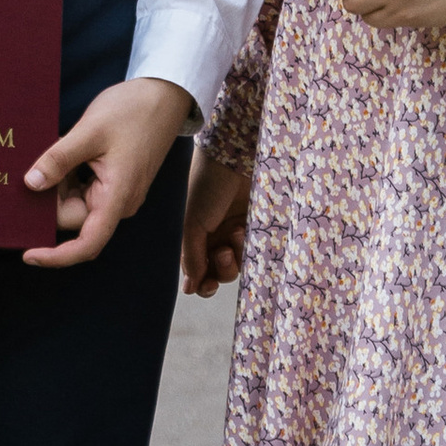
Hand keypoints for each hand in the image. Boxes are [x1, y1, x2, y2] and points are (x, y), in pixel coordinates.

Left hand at [20, 75, 192, 270]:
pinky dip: (68, 176)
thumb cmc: (132, 111)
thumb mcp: (90, 131)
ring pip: (77, 202)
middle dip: (51, 197)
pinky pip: (84, 189)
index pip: (86, 244)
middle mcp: (118, 204)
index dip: (56, 256)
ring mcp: (117, 193)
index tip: (28, 254)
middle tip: (36, 163)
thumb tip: (30, 184)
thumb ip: (59, 159)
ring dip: (60, 184)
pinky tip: (61, 153)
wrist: (162, 95)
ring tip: (53, 151)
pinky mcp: (113, 182)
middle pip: (74, 218)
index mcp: (117, 198)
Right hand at [180, 148, 250, 296]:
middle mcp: (215, 236)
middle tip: (223, 252)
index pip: (197, 271)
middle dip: (222, 269)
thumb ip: (191, 257)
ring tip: (236, 234)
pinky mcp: (256, 226)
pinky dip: (250, 248)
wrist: (234, 156)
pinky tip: (243, 230)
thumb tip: (190, 289)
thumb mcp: (192, 223)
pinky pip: (256, 250)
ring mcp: (236, 230)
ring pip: (239, 264)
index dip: (202, 283)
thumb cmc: (207, 184)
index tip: (206, 284)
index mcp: (194, 236)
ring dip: (237, 257)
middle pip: (220, 272)